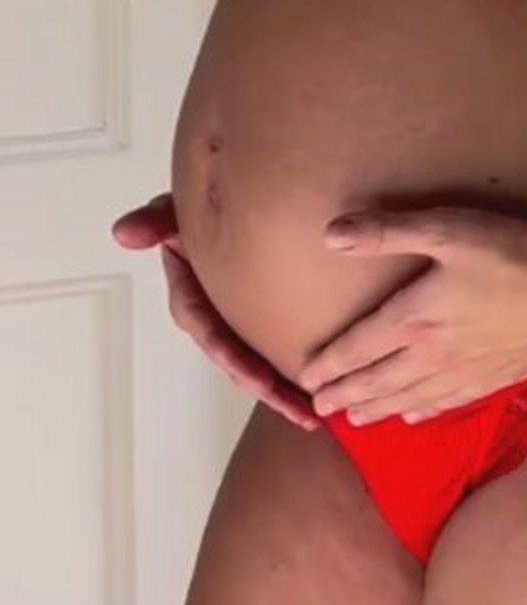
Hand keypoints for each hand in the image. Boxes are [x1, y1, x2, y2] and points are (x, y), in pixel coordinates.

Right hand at [111, 193, 319, 431]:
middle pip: (239, 360)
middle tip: (300, 410)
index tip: (258, 380)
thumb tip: (124, 233)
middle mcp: (214, 314)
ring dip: (285, 392)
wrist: (237, 189)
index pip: (209, 332)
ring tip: (316, 415)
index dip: (231, 358)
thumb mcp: (176, 210)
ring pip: (260, 363)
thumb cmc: (201, 203)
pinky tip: (324, 388)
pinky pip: (279, 347)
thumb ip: (155, 221)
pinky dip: (297, 369)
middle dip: (267, 388)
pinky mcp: (263, 317)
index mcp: (192, 296)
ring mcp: (239, 320)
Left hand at [299, 203, 526, 426]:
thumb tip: (331, 233)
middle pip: (378, 381)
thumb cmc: (512, 251)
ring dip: (378, 409)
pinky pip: (449, 404)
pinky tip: (415, 417)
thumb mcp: (446, 229)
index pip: (359, 347)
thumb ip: (388, 232)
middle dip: (346, 395)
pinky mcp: (496, 378)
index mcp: (415, 318)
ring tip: (355, 422)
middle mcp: (434, 354)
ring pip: (410, 398)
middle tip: (319, 409)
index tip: (306, 378)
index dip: (329, 363)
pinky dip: (425, 412)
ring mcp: (466, 372)